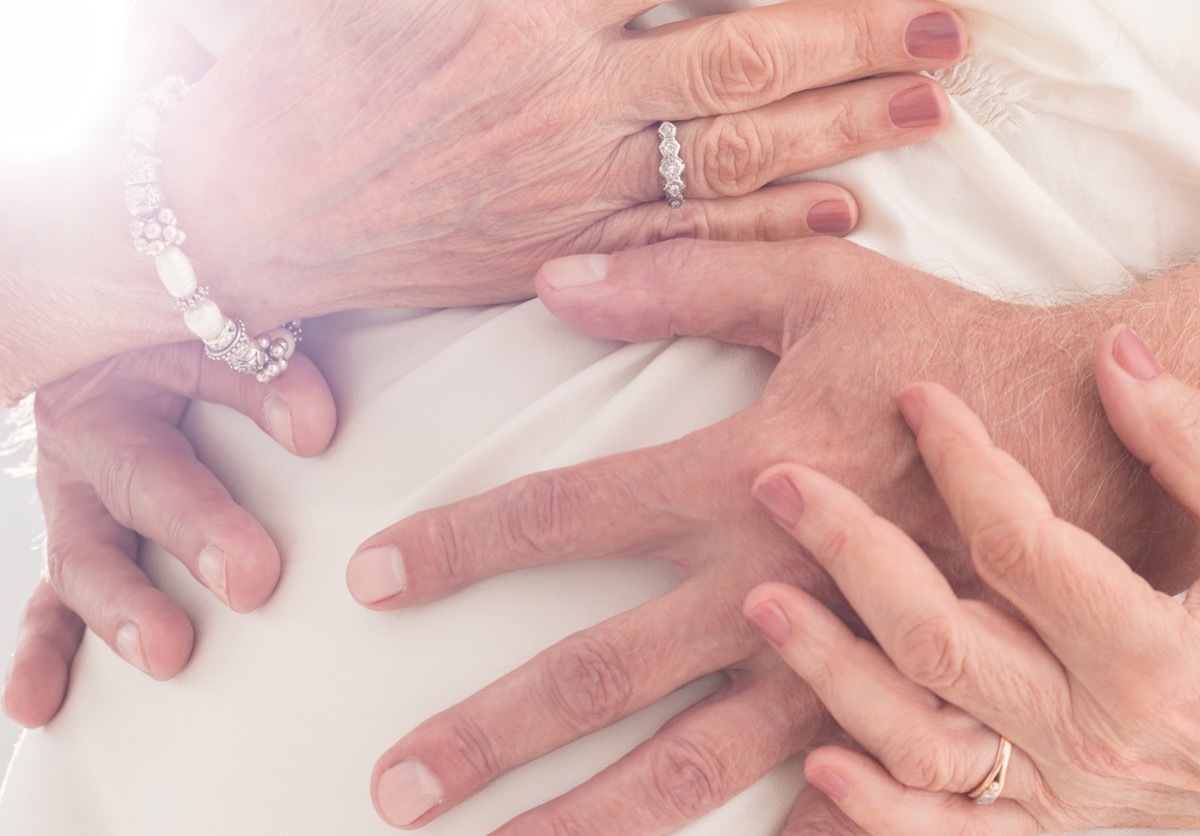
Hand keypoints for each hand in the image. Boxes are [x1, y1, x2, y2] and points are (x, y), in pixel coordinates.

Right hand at [0, 342, 334, 727]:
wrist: (128, 349)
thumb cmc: (202, 345)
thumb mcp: (231, 336)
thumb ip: (272, 369)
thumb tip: (314, 425)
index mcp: (144, 359)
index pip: (211, 371)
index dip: (262, 396)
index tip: (316, 430)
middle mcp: (95, 433)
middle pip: (142, 480)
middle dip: (195, 528)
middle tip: (252, 577)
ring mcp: (76, 499)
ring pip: (86, 554)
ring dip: (122, 607)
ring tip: (165, 651)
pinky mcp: (75, 548)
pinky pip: (49, 605)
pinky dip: (43, 653)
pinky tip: (38, 702)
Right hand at [160, 0, 963, 329]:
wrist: (243, 216)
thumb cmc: (292, 77)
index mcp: (521, 5)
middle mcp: (564, 92)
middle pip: (744, 53)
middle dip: (858, 31)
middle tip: (952, 24)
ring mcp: (570, 182)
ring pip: (733, 149)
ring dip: (840, 127)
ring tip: (927, 107)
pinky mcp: (560, 251)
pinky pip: (686, 235)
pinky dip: (767, 222)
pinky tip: (839, 211)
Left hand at [337, 237, 1153, 830]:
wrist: (1082, 433)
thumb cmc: (943, 354)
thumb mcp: (818, 288)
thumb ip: (682, 279)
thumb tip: (553, 281)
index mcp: (739, 477)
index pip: (561, 516)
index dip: (458, 545)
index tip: (371, 578)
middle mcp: (768, 585)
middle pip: (600, 674)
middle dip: (488, 733)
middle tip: (396, 787)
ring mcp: (834, 663)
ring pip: (689, 768)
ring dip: (589, 822)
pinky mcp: (899, 707)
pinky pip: (827, 807)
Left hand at [746, 325, 1199, 832]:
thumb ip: (1188, 451)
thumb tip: (1118, 352)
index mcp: (1149, 656)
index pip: (1021, 544)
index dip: (963, 461)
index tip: (916, 398)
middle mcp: (1090, 732)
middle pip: (938, 636)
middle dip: (850, 550)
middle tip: (780, 483)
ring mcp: (1056, 794)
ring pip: (917, 738)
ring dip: (832, 669)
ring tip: (763, 600)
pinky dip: (874, 809)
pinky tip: (815, 760)